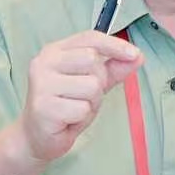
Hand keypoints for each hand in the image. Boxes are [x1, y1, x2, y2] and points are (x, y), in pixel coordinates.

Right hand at [12, 30, 142, 165]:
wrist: (36, 137)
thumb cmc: (64, 106)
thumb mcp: (91, 83)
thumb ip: (112, 69)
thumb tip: (137, 56)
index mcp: (54, 51)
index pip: (89, 38)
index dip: (114, 44)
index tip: (134, 54)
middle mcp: (44, 63)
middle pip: (93, 60)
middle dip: (98, 82)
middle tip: (83, 96)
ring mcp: (42, 84)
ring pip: (91, 86)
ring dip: (91, 103)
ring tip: (75, 109)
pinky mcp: (44, 107)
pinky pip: (82, 109)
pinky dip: (81, 118)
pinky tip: (67, 120)